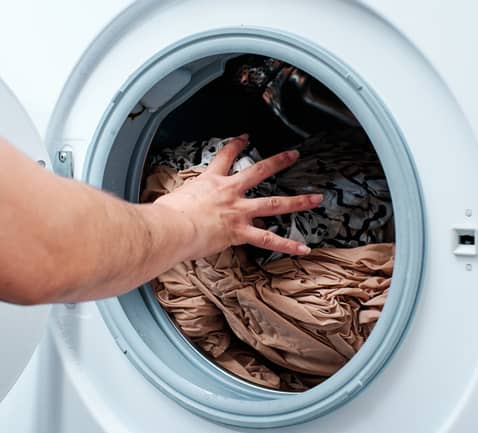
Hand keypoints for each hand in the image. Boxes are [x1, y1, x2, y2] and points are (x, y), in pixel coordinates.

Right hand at [153, 134, 322, 259]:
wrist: (169, 227)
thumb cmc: (165, 216)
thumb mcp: (170, 200)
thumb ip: (174, 202)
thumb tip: (162, 211)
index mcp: (209, 182)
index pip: (225, 157)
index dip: (236, 145)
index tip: (245, 138)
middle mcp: (228, 193)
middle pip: (258, 171)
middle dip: (278, 162)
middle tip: (293, 156)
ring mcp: (237, 211)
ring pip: (273, 203)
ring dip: (297, 201)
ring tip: (315, 199)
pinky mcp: (239, 232)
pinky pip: (268, 240)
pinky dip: (288, 245)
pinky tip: (303, 248)